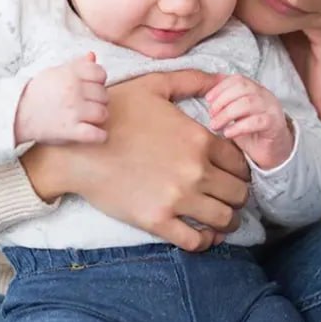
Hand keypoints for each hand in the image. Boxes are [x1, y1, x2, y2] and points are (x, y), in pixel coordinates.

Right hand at [15, 53, 107, 144]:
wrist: (17, 113)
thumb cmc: (38, 92)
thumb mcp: (55, 72)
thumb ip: (76, 64)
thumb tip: (93, 56)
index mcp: (71, 73)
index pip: (100, 73)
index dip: (99, 81)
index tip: (91, 87)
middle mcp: (74, 90)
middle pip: (104, 95)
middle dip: (98, 101)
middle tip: (87, 104)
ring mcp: (73, 111)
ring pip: (103, 113)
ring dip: (98, 117)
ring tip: (89, 118)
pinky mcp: (70, 130)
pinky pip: (96, 134)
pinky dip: (100, 136)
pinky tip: (96, 134)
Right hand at [20, 70, 250, 251]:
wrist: (78, 148)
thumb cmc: (114, 112)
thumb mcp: (154, 85)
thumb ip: (191, 80)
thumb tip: (220, 79)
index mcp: (199, 138)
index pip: (241, 162)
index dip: (242, 169)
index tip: (234, 174)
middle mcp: (195, 170)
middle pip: (239, 193)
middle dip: (239, 195)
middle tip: (230, 197)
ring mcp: (177, 198)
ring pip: (225, 219)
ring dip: (229, 221)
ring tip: (223, 219)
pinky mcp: (157, 220)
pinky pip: (195, 241)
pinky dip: (205, 242)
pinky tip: (204, 236)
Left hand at [206, 75, 293, 169]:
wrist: (274, 152)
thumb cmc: (252, 132)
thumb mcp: (236, 115)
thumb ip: (226, 103)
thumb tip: (208, 95)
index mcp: (256, 89)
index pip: (237, 79)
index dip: (220, 87)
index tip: (208, 99)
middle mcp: (265, 96)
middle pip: (242, 87)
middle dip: (222, 100)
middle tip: (211, 114)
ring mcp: (272, 109)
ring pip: (247, 103)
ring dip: (226, 114)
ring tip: (215, 126)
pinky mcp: (275, 125)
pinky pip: (256, 121)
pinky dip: (238, 127)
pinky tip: (228, 133)